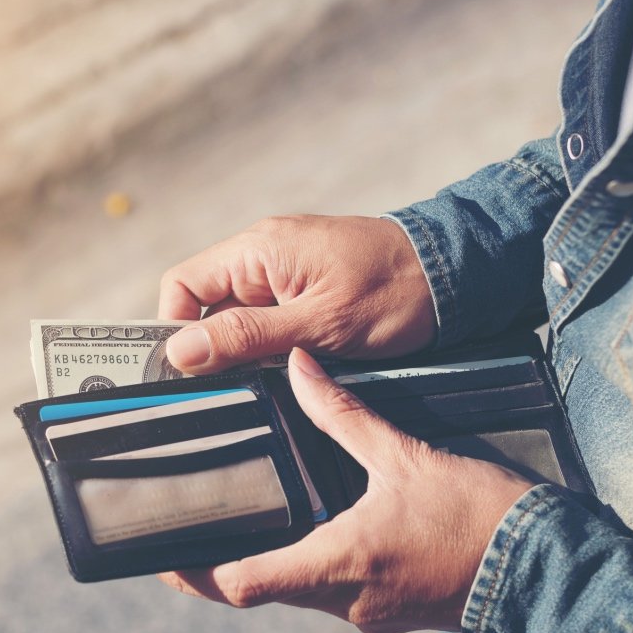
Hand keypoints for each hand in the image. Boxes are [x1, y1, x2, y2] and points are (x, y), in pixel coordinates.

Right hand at [157, 215, 435, 374]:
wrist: (455, 276)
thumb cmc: (395, 292)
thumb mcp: (318, 324)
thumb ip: (247, 337)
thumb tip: (180, 351)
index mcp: (257, 250)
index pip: (181, 286)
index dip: (176, 330)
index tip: (193, 373)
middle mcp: (263, 254)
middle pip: (206, 306)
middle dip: (217, 347)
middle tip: (241, 382)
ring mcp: (285, 270)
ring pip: (238, 318)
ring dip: (249, 350)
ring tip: (277, 372)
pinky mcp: (306, 287)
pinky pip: (269, 319)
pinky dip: (274, 345)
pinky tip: (296, 363)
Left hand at [159, 348, 536, 632]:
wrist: (544, 568)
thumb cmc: (477, 516)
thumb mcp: (404, 456)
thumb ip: (342, 414)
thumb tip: (299, 369)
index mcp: (337, 563)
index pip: (243, 585)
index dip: (198, 574)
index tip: (169, 557)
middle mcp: (346, 600)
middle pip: (264, 593)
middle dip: (228, 568)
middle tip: (196, 537)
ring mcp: (371, 613)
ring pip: (302, 594)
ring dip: (275, 567)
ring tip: (250, 527)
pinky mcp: (395, 611)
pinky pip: (339, 595)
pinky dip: (316, 569)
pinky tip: (319, 534)